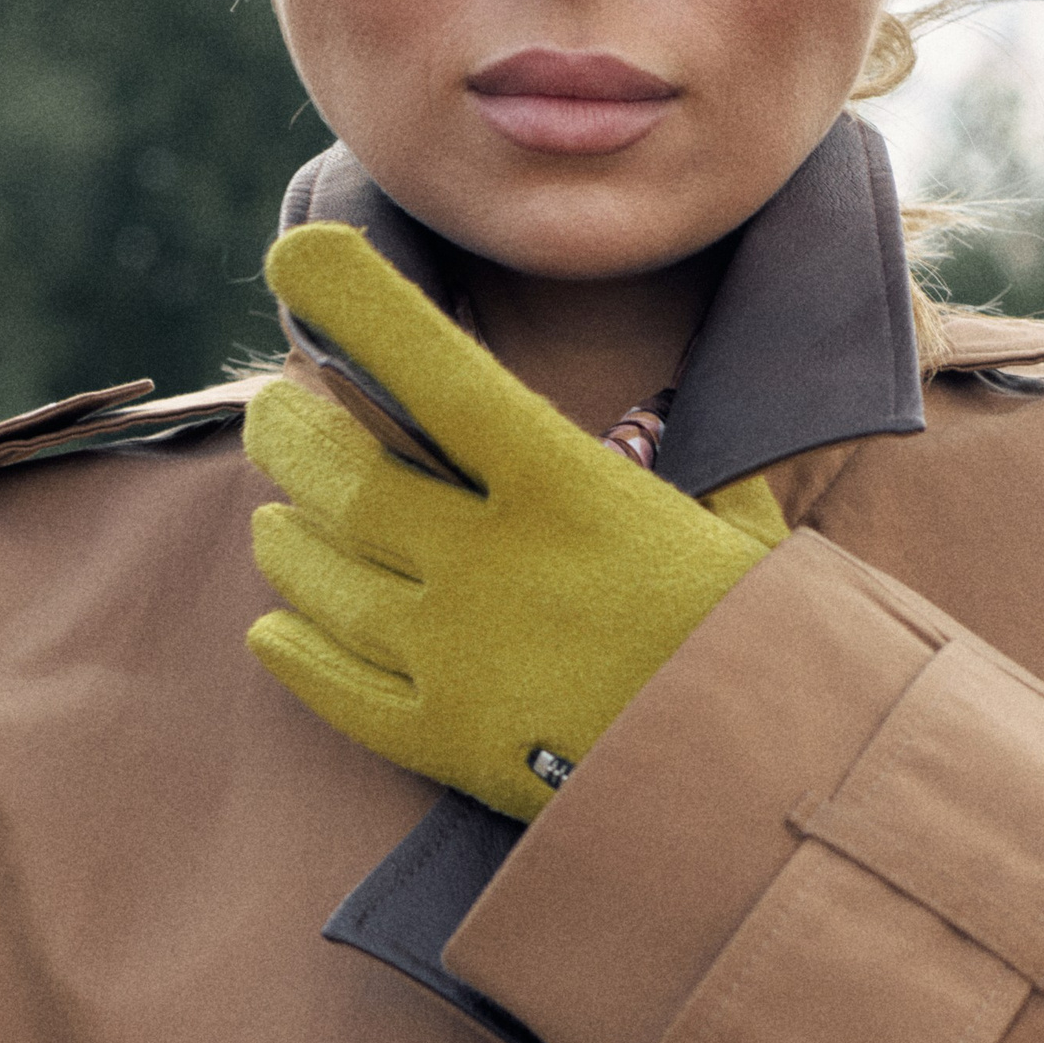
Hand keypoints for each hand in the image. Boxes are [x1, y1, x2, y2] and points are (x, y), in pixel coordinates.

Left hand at [244, 223, 786, 822]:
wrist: (772, 788)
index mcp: (570, 488)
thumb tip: (638, 440)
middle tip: (272, 417)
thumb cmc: (770, 649)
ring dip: (287, 542)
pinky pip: (338, 691)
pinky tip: (271, 634)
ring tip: (274, 522)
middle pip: (348, 477)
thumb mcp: (738, 536)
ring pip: (325, 578)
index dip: (362, 306)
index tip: (298, 254)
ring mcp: (459, 655)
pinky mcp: (447, 744)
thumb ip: (669, 481)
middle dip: (293, 436)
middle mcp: (493, 561)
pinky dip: (295, 655)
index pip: (438, 372)